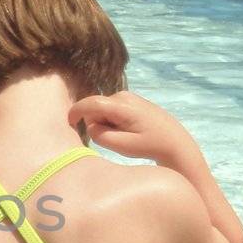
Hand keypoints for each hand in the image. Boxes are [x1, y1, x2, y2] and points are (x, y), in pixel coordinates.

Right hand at [69, 91, 200, 170]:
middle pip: (95, 108)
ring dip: (107, 123)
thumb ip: (101, 136)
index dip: (75, 112)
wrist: (175, 141)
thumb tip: (90, 125)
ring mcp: (127, 96)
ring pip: (103, 110)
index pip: (91, 104)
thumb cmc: (150, 146)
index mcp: (122, 106)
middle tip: (118, 138)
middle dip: (99, 123)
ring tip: (127, 135)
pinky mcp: (130, 100)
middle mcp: (123, 95)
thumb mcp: (124, 146)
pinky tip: (131, 130)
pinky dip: (114, 121)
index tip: (68, 122)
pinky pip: (111, 110)